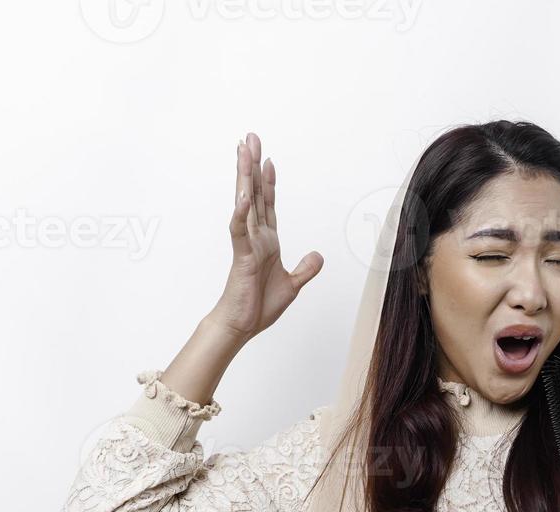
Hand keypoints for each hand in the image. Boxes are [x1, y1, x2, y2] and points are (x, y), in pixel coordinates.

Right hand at [206, 131, 323, 339]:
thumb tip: (319, 256)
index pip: (268, 204)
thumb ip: (305, 269)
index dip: (268, 182)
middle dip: (252, 165)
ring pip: (245, 203)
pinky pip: (240, 231)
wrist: (242, 326)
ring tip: (242, 151)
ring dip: (244, 177)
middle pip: (254, 194)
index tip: (268, 159)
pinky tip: (244, 196)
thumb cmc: (259, 306)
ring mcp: (247, 244)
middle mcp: (256, 237)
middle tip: (249, 138)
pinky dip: (242, 213)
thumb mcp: (293, 284)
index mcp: (267, 241)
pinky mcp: (242, 256)